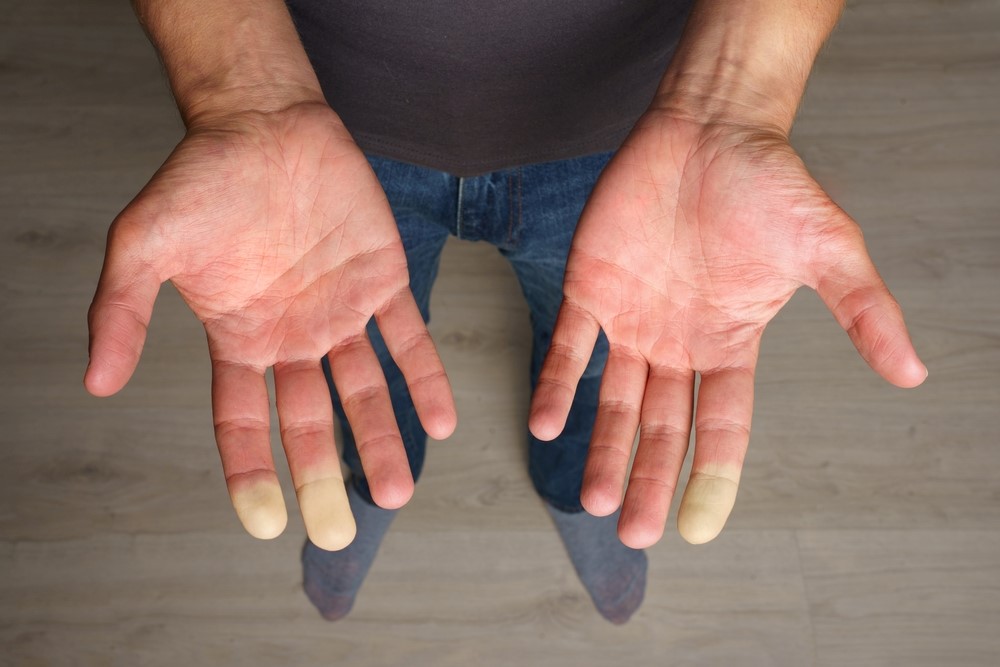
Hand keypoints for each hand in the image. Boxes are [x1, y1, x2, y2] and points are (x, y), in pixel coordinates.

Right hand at [85, 103, 455, 549]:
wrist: (264, 124)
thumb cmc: (201, 179)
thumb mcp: (144, 244)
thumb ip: (123, 310)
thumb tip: (94, 382)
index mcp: (238, 339)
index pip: (242, 423)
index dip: (251, 474)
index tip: (266, 525)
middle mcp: (292, 338)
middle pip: (309, 422)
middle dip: (324, 475)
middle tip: (340, 532)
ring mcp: (340, 313)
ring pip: (364, 391)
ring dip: (380, 440)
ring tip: (397, 492)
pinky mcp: (383, 282)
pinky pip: (409, 339)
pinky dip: (424, 380)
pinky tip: (440, 421)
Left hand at [529, 113, 925, 547]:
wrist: (710, 128)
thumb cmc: (769, 184)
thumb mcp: (827, 249)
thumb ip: (862, 310)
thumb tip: (912, 374)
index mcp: (731, 344)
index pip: (723, 427)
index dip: (712, 479)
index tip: (695, 530)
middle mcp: (678, 343)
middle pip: (663, 427)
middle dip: (649, 479)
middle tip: (633, 532)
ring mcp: (632, 320)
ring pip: (614, 400)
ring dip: (602, 448)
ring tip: (590, 500)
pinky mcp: (591, 289)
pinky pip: (568, 347)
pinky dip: (556, 385)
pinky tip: (543, 424)